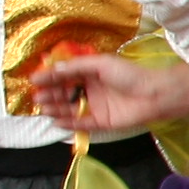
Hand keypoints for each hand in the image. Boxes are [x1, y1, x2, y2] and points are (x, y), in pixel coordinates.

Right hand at [26, 55, 188, 133]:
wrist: (154, 95)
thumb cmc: (129, 75)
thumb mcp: (101, 64)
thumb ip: (77, 67)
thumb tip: (54, 69)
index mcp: (91, 73)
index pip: (65, 75)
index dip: (50, 78)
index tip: (34, 80)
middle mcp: (91, 90)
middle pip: (65, 93)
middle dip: (50, 94)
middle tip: (37, 97)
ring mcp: (96, 106)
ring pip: (71, 109)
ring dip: (56, 108)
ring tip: (43, 108)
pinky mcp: (102, 122)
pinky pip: (82, 124)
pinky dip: (69, 123)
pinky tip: (57, 122)